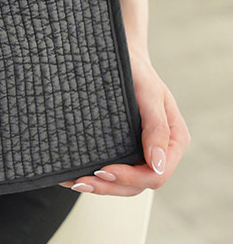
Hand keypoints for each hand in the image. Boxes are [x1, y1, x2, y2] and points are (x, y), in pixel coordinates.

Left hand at [58, 0, 190, 195]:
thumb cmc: (136, 70)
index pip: (155, 174)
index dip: (130, 178)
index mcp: (172, 140)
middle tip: (81, 181)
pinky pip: (110, 171)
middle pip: (137, 184)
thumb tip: (156, 164)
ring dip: (100, 187)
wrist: (120, 56)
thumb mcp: (149, 93)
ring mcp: (138, 151)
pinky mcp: (120, 148)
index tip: (103, 170)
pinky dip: (92, 177)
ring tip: (75, 182)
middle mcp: (157, 150)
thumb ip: (156, 127)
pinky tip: (70, 175)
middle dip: (109, 187)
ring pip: (123, 183)